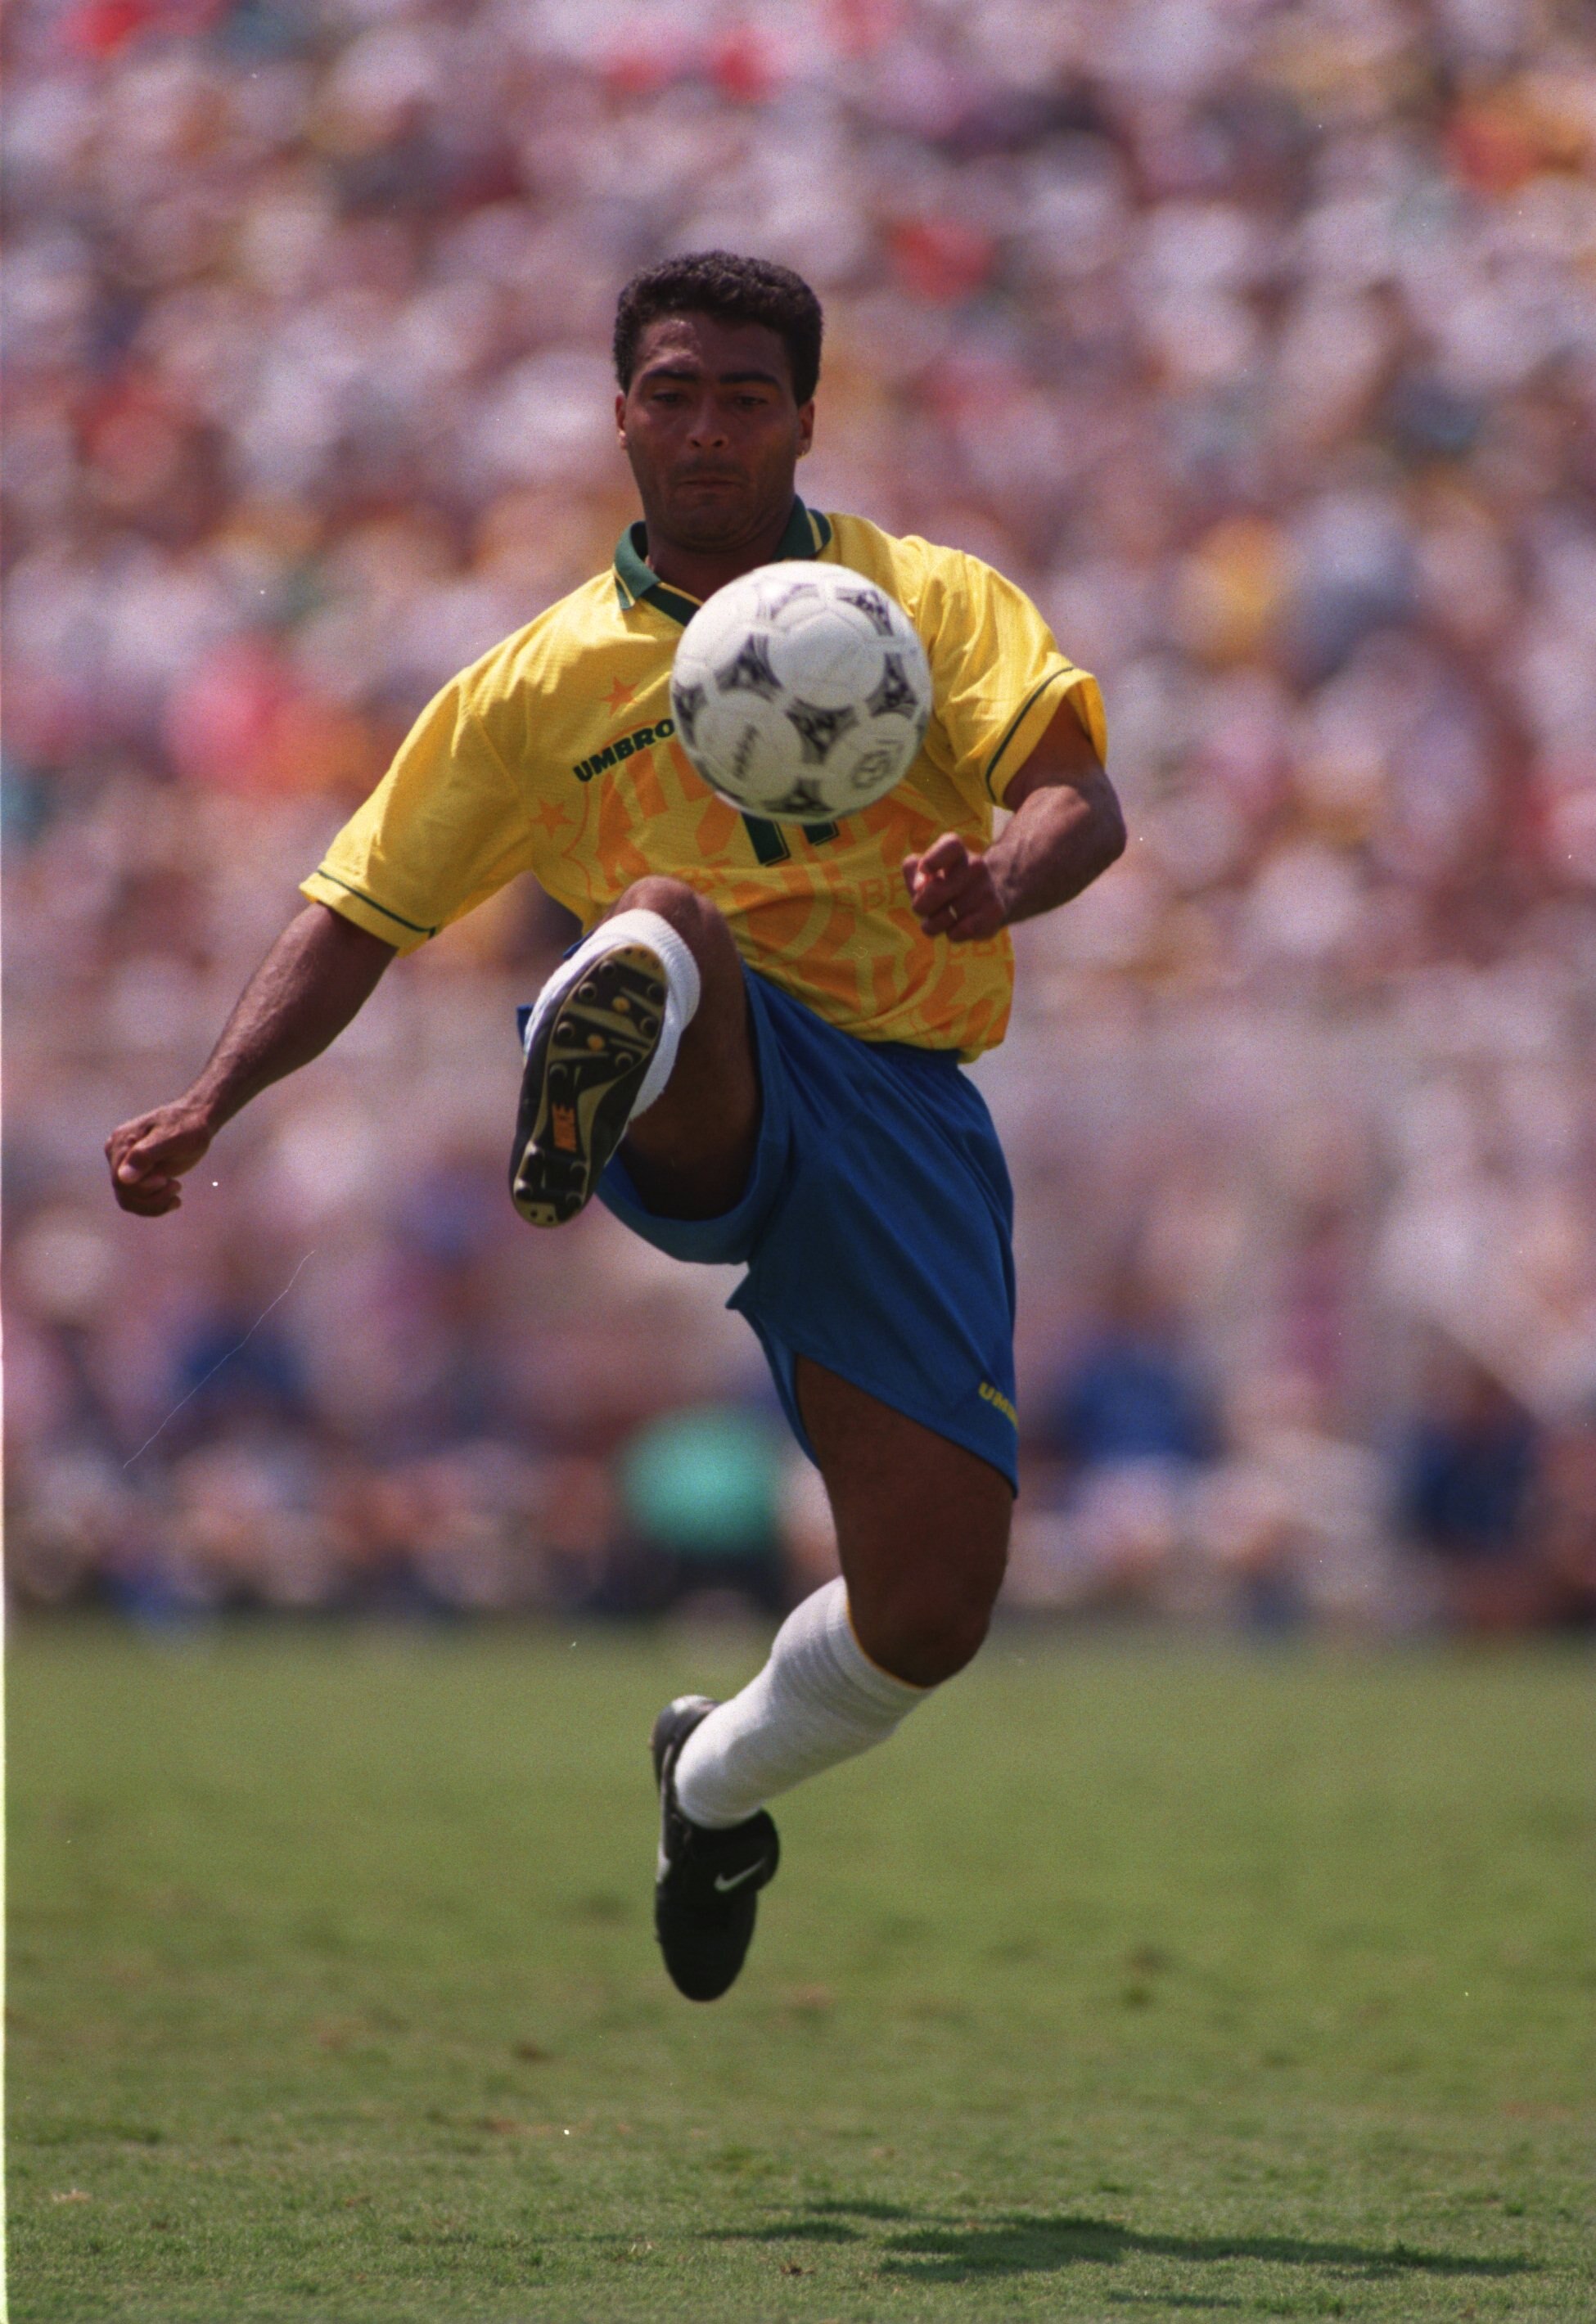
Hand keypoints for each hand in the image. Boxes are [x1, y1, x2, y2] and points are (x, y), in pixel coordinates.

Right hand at [105, 1101, 213, 1215]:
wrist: (196, 1121)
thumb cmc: (186, 1126)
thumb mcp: (170, 1138)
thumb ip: (145, 1155)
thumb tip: (124, 1177)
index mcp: (120, 1143)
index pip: (120, 1181)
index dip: (143, 1188)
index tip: (166, 1180)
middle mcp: (117, 1156)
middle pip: (124, 1193)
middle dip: (152, 1197)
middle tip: (177, 1185)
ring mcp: (125, 1166)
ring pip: (129, 1201)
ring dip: (155, 1204)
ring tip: (177, 1190)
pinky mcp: (137, 1175)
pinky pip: (138, 1200)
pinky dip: (156, 1205)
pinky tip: (175, 1200)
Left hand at [902, 833, 1007, 941]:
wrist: (984, 900)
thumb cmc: (943, 883)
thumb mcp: (922, 872)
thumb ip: (912, 869)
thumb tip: (919, 886)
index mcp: (956, 851)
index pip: (950, 846)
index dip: (934, 859)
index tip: (924, 869)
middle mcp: (975, 865)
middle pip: (935, 892)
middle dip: (920, 907)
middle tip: (923, 909)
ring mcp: (987, 888)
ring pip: (945, 917)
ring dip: (935, 924)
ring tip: (943, 916)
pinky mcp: (995, 912)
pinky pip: (961, 932)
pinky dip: (952, 934)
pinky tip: (958, 926)